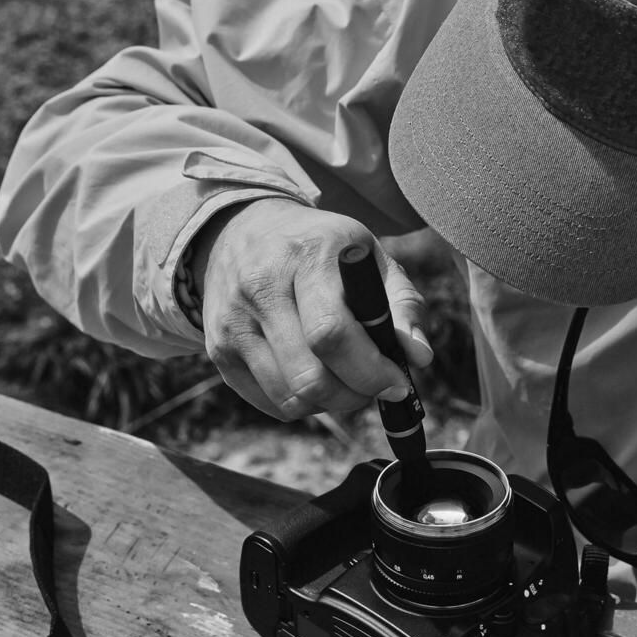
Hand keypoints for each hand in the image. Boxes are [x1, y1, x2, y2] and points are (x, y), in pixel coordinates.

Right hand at [194, 198, 431, 419]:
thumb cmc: (321, 249)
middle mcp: (260, 287)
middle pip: (309, 376)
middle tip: (374, 389)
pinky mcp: (218, 349)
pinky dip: (302, 405)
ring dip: (330, 405)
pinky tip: (315, 380)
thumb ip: (402, 304)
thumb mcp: (370, 256)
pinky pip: (269, 403)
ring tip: (347, 384)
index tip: (396, 383)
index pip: (331, 333)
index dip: (369, 371)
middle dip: (354, 396)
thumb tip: (419, 357)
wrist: (242, 230)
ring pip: (289, 397)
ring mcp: (232, 321)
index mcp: (306, 256)